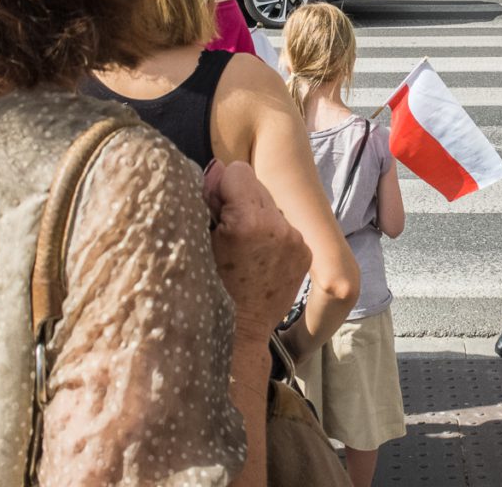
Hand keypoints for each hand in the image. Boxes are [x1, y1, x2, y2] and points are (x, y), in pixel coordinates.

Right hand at [203, 160, 311, 344]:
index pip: (238, 171)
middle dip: (239, 200)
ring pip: (271, 204)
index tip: (213, 209)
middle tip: (225, 230)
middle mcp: (279, 226)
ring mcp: (296, 240)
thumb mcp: (197, 242)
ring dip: (256, 215)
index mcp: (249, 221)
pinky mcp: (304, 251)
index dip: (220, 187)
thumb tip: (217, 169)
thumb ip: (207, 201)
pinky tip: (257, 256)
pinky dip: (270, 233)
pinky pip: (283, 225)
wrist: (238, 332)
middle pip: (256, 184)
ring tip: (242, 246)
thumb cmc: (206, 289)